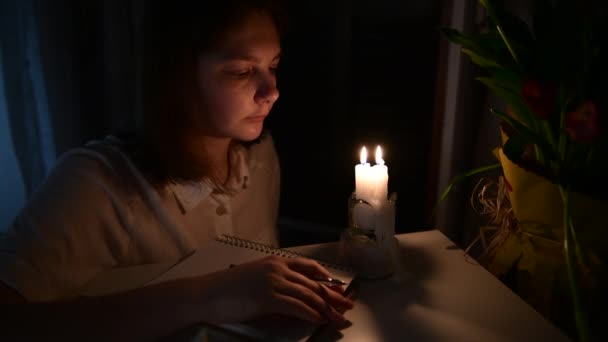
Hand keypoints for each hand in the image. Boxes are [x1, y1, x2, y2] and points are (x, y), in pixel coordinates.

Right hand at [199, 256, 353, 323]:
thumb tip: (299, 302)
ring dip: (326, 309)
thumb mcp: (256, 282)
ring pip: (308, 295)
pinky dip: (310, 313)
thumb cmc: (227, 290)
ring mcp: (273, 281)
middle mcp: (277, 268)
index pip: (310, 268)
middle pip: (313, 283)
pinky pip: (296, 306)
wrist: (205, 294)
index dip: (328, 280)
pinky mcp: (267, 297)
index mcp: (275, 261)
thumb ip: (278, 287)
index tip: (341, 290)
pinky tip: (319, 320)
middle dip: (333, 297)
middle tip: (347, 307)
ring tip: (337, 319)